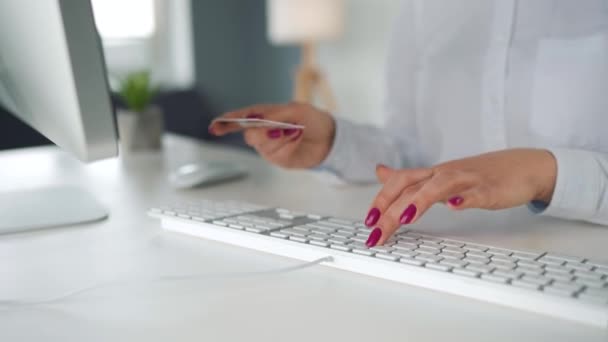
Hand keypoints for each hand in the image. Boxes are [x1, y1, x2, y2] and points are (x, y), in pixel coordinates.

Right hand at [208, 102, 335, 168]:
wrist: (329, 139)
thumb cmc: (313, 120)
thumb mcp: (297, 110)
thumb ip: (277, 114)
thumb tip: (259, 123)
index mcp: (265, 114)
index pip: (241, 117)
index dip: (226, 122)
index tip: (215, 126)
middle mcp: (263, 130)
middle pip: (249, 134)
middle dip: (261, 132)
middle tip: (279, 128)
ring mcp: (269, 146)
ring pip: (260, 144)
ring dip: (277, 138)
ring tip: (293, 133)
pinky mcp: (276, 158)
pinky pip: (272, 154)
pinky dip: (283, 147)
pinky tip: (293, 142)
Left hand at [363, 148, 557, 245]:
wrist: (525, 167)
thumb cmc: (481, 174)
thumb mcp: (440, 175)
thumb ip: (410, 178)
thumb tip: (381, 172)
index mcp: (433, 175)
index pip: (399, 182)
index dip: (381, 199)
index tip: (368, 222)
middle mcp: (446, 174)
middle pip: (412, 188)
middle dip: (391, 210)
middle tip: (376, 233)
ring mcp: (468, 180)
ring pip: (439, 186)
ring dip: (420, 201)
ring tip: (404, 218)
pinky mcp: (491, 189)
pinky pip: (477, 193)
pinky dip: (466, 199)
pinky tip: (456, 206)